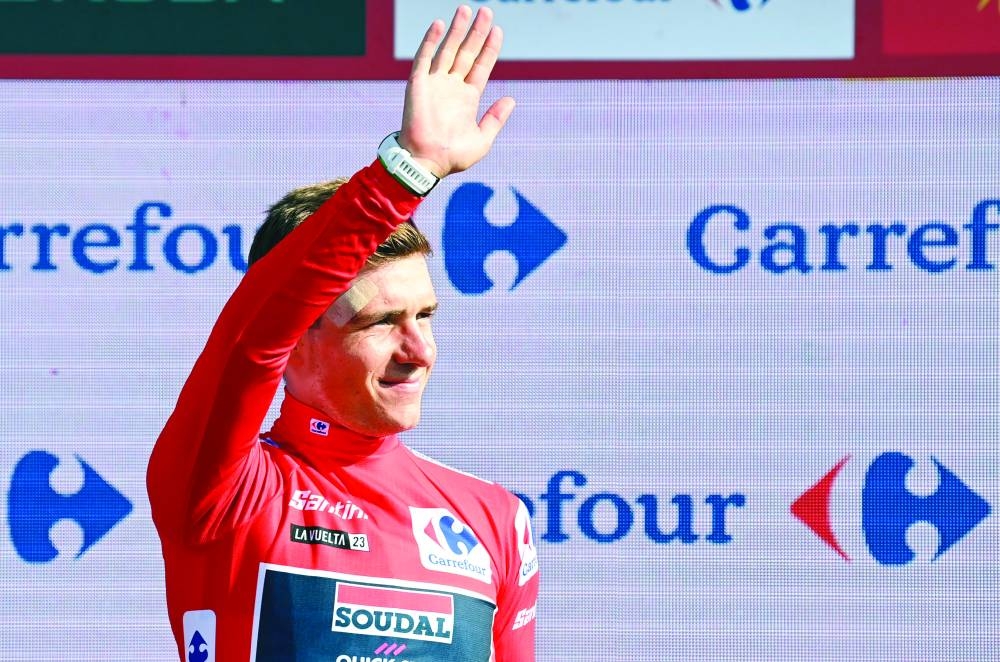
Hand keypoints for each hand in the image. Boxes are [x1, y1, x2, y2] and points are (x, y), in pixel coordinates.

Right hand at [399, 5, 514, 177]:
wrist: (427, 162)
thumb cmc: (453, 157)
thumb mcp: (483, 139)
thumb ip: (496, 119)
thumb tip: (511, 99)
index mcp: (467, 98)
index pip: (481, 66)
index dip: (490, 48)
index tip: (498, 30)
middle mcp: (452, 87)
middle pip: (467, 52)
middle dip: (476, 32)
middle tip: (486, 11)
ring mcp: (435, 84)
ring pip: (448, 50)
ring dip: (457, 30)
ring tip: (466, 10)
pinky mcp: (418, 84)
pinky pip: (425, 58)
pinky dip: (431, 40)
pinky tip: (440, 24)